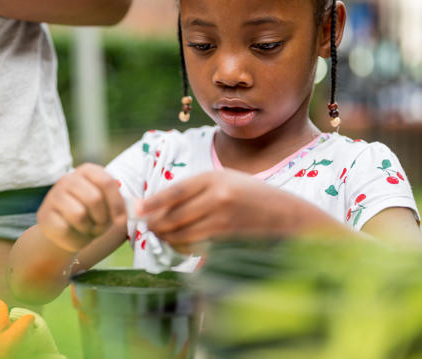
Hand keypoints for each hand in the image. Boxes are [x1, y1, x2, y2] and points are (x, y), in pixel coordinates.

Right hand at [36, 163, 126, 252]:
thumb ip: (123, 205)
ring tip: (87, 229)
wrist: (66, 234)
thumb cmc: (92, 218)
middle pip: (94, 198)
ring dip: (88, 229)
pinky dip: (75, 238)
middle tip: (100, 226)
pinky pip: (65, 229)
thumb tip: (138, 208)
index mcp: (87, 171)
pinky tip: (72, 235)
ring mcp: (54, 195)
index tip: (120, 218)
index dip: (117, 203)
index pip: (107, 181)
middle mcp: (68, 178)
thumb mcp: (109, 208)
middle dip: (102, 219)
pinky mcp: (44, 215)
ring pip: (79, 214)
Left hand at [140, 170, 301, 245]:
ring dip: (165, 236)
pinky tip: (177, 242)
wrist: (285, 214)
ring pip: (182, 233)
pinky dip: (182, 245)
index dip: (151, 202)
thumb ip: (194, 189)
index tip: (136, 209)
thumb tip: (156, 203)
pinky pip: (195, 245)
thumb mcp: (224, 180)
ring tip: (158, 234)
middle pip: (174, 215)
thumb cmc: (249, 195)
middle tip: (145, 226)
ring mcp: (223, 220)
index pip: (174, 191)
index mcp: (213, 177)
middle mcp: (217, 197)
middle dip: (155, 223)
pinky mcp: (227, 239)